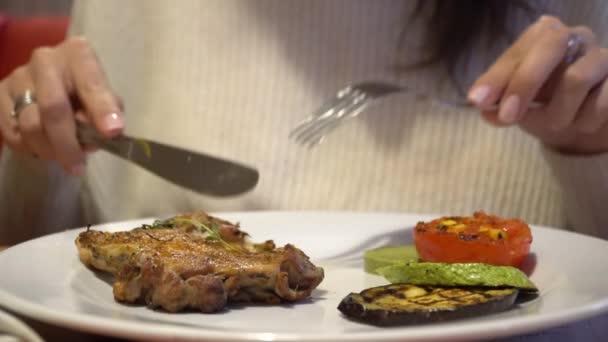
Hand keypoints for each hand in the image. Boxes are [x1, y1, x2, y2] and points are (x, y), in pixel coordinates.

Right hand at [0, 37, 123, 174]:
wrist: (53, 82)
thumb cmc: (86, 92)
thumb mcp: (105, 98)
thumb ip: (106, 112)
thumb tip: (98, 133)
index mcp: (79, 54)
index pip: (91, 82)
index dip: (101, 108)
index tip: (112, 131)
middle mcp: (45, 59)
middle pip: (53, 107)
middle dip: (67, 143)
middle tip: (77, 166)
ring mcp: (18, 76)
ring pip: (30, 124)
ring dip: (49, 149)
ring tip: (63, 158)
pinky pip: (11, 132)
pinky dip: (29, 148)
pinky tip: (43, 148)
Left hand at [468, 15, 607, 154]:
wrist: (591, 122)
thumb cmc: (550, 106)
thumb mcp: (521, 106)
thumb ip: (502, 104)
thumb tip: (485, 110)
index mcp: (543, 37)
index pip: (517, 52)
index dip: (497, 76)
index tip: (478, 101)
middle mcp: (575, 37)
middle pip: (549, 46)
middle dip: (524, 83)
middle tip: (508, 116)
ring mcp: (603, 55)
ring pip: (575, 79)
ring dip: (558, 113)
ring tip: (557, 125)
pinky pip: (602, 100)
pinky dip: (584, 120)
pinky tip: (582, 124)